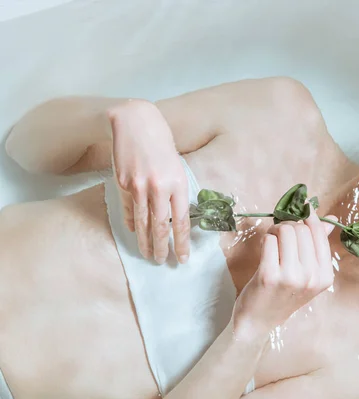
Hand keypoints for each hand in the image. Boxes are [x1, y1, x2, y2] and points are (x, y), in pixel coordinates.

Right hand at [108, 100, 189, 263]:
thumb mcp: (176, 166)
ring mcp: (139, 186)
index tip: (183, 257)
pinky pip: (128, 210)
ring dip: (146, 242)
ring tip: (148, 255)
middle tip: (162, 262)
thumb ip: (175, 191)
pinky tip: (134, 233)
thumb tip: (174, 217)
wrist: (136, 124)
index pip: (182, 221)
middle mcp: (159, 187)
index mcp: (178, 183)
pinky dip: (132, 224)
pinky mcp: (122, 184)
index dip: (182, 242)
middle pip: (161, 226)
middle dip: (162, 248)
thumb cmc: (161, 145)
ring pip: (143, 223)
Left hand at [232, 206, 336, 339]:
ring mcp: (291, 277)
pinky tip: (265, 251)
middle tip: (279, 235)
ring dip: (276, 231)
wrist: (259, 321)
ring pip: (286, 231)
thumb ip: (318, 246)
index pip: (319, 234)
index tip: (301, 213)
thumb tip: (330, 220)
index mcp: (325, 276)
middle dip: (288, 226)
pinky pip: (269, 240)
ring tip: (272, 242)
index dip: (308, 219)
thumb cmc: (283, 294)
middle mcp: (311, 277)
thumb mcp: (307, 274)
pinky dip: (266, 240)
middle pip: (301, 229)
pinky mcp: (269, 275)